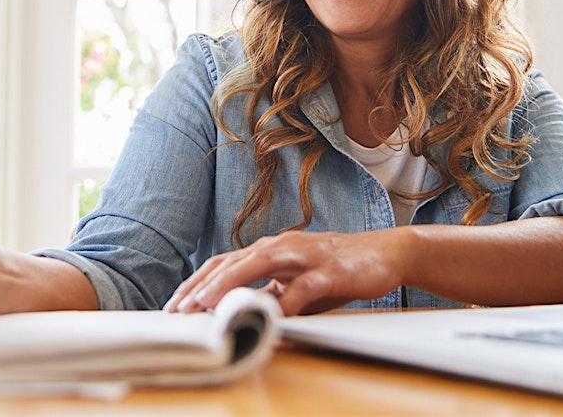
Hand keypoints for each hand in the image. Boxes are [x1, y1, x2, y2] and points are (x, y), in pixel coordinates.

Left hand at [163, 229, 412, 315]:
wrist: (386, 254)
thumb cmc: (336, 270)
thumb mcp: (295, 284)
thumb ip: (269, 296)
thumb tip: (238, 316)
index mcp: (269, 249)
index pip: (223, 263)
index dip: (197, 283)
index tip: (176, 304)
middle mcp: (281, 247)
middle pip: (232, 262)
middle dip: (203, 286)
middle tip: (181, 308)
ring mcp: (304, 256)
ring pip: (259, 264)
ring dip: (230, 284)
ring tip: (208, 305)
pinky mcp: (330, 270)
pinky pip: (303, 287)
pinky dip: (285, 301)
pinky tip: (271, 316)